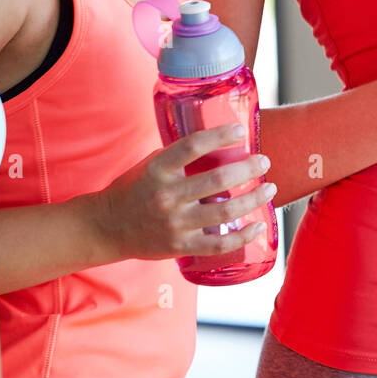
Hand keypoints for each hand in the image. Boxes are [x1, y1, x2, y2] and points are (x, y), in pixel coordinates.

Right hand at [89, 124, 274, 262]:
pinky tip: (258, 226)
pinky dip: (243, 236)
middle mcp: (167, 195)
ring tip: (270, 189)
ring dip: (254, 199)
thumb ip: (179, 157)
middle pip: (217, 180)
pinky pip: (219, 243)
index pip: (192, 146)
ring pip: (225, 210)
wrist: (106, 227)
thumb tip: (217, 141)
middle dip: (248, 168)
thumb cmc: (134, 191)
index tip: (240, 131)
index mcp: (158, 169)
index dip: (219, 135)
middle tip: (264, 162)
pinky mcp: (181, 245)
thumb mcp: (150, 165)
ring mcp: (175, 223)